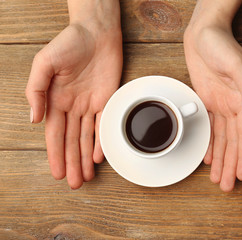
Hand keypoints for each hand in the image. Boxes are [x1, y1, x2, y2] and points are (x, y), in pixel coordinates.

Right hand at [26, 22, 121, 188]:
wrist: (96, 33)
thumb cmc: (69, 43)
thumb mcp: (44, 63)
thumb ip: (36, 90)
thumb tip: (34, 119)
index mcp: (55, 100)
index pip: (55, 134)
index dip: (56, 155)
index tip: (58, 173)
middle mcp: (72, 106)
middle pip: (71, 141)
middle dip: (72, 163)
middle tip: (75, 184)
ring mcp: (90, 105)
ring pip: (87, 137)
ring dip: (85, 158)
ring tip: (87, 177)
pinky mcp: (107, 100)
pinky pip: (104, 125)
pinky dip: (101, 141)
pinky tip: (99, 157)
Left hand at [184, 2, 241, 191]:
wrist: (203, 34)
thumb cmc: (222, 46)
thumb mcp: (238, 66)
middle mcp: (233, 106)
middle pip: (232, 143)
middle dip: (230, 164)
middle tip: (227, 186)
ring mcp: (220, 105)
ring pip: (221, 139)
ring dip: (220, 159)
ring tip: (218, 177)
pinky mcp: (207, 101)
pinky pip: (210, 128)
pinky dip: (210, 143)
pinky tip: (209, 156)